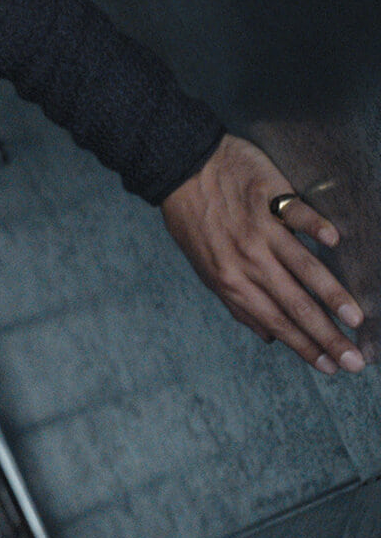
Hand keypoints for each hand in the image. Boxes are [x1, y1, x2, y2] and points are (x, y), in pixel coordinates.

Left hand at [161, 133, 363, 372]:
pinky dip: (313, 226)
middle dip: (326, 335)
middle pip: (293, 303)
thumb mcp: (206, 268)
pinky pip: (294, 213)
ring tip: (355, 317)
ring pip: (301, 266)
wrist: (182, 170)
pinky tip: (333, 240)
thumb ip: (238, 302)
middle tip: (354, 360)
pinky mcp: (268, 196)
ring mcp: (259, 229)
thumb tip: (267, 336)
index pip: (275, 321)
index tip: (329, 367)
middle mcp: (247, 261)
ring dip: (330, 293)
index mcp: (231, 281)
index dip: (303, 347)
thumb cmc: (195, 221)